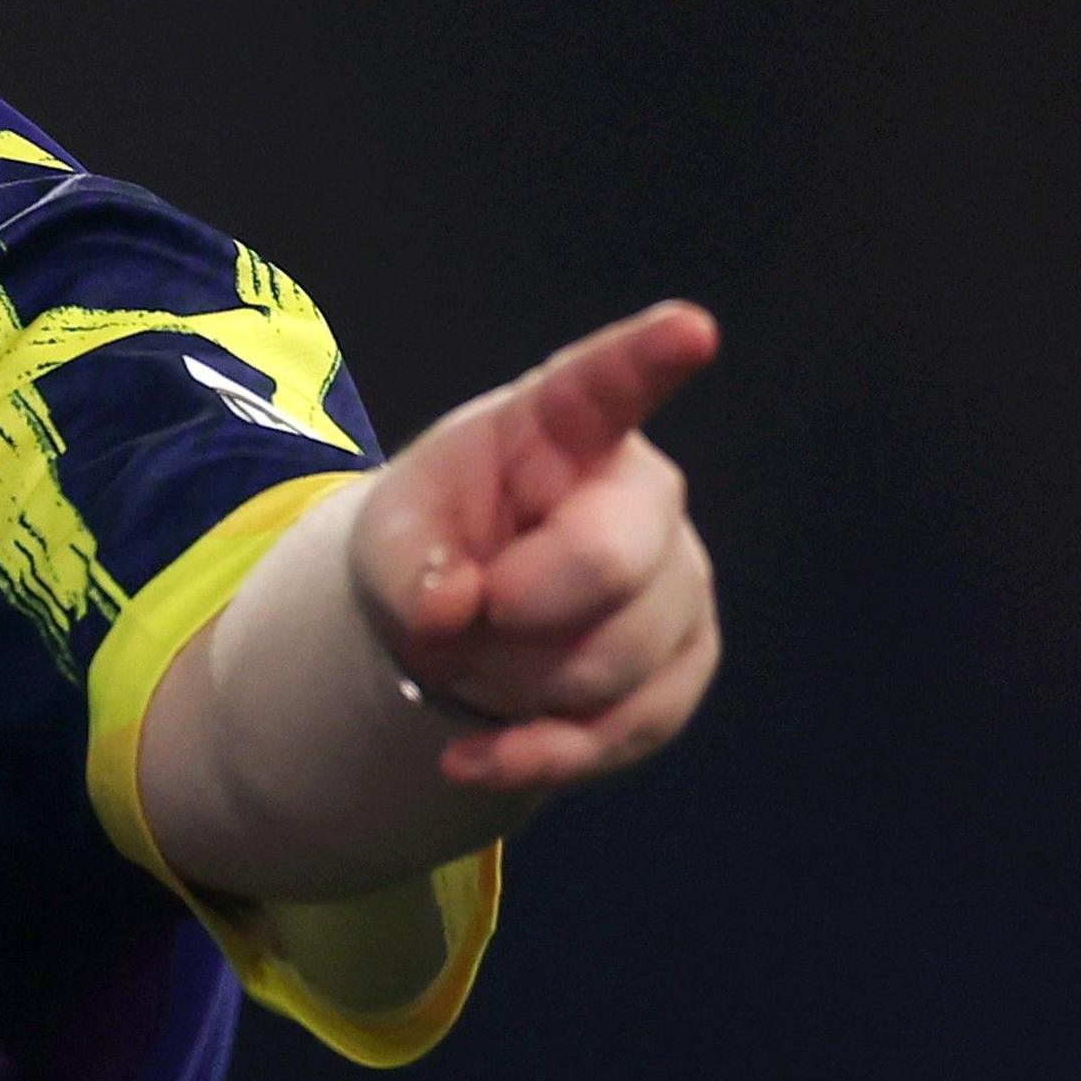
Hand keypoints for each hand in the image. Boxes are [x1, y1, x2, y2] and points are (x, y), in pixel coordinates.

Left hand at [349, 301, 722, 794]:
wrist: (459, 620)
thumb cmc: (435, 541)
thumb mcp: (391, 535)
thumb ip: (409, 563)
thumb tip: (454, 610)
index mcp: (562, 426)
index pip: (607, 385)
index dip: (648, 357)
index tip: (689, 327)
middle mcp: (643, 494)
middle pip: (607, 564)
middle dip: (511, 612)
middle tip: (462, 612)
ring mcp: (680, 583)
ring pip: (610, 663)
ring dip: (510, 683)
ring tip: (475, 653)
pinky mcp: (685, 667)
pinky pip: (622, 732)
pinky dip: (533, 754)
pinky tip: (472, 752)